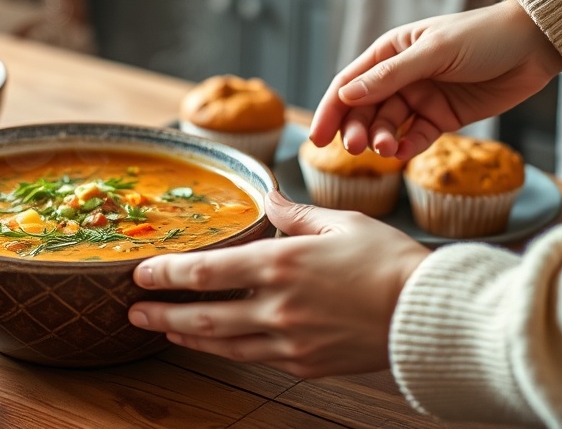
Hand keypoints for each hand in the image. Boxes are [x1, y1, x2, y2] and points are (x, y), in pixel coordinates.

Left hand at [127, 189, 429, 377]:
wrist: (428, 314)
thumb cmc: (388, 260)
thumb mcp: (339, 222)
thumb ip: (294, 214)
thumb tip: (268, 197)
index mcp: (281, 264)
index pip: (208, 272)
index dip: (168, 273)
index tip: (141, 272)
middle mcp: (278, 307)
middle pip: (204, 316)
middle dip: (162, 314)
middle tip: (133, 311)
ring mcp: (291, 341)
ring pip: (224, 343)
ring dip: (187, 337)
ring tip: (162, 330)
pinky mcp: (306, 364)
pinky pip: (255, 357)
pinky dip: (226, 350)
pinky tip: (213, 343)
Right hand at [311, 0, 561, 158]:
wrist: (535, 46)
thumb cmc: (482, 36)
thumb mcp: (434, 52)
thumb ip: (390, 76)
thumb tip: (347, 95)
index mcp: (390, 51)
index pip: (350, 83)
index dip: (331, 109)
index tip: (318, 137)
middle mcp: (400, 76)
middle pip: (365, 109)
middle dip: (356, 129)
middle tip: (354, 149)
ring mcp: (421, 98)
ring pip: (389, 126)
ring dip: (382, 139)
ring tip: (385, 150)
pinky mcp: (443, 118)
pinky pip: (417, 137)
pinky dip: (406, 147)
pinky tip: (401, 153)